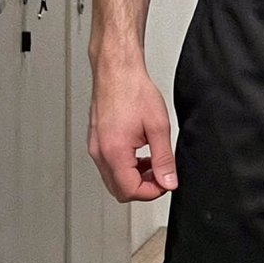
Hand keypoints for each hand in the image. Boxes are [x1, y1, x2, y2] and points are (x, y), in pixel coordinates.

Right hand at [87, 58, 178, 202]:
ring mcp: (95, 147)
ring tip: (152, 162)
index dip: (152, 192)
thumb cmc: (133, 90)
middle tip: (160, 175)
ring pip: (113, 179)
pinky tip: (139, 154)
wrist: (117, 70)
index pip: (130, 191)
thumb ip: (164, 159)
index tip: (165, 183)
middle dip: (142, 188)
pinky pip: (108, 165)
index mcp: (114, 151)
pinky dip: (125, 167)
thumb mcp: (158, 127)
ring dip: (134, 177)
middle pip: (119, 190)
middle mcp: (99, 152)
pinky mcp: (95, 141)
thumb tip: (168, 181)